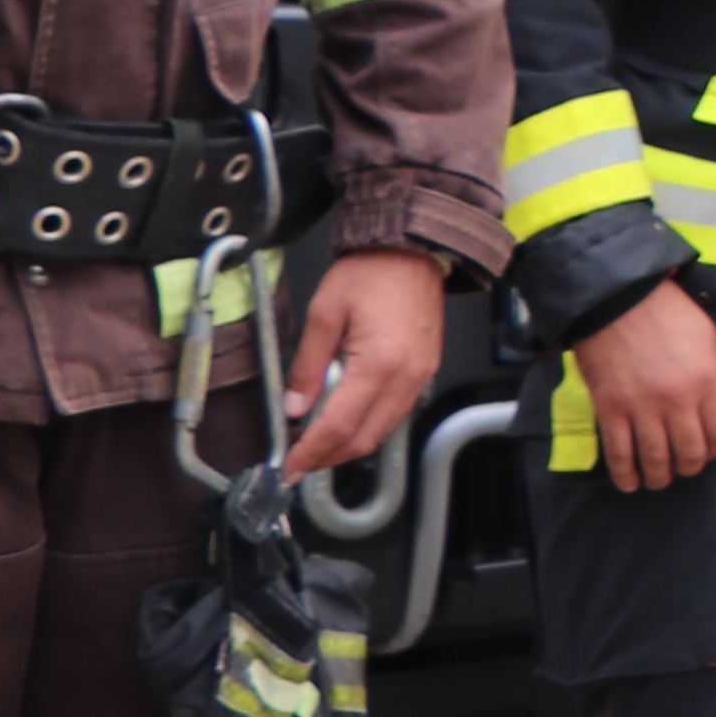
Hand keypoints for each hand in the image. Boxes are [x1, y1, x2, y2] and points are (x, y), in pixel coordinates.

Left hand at [278, 249, 446, 477]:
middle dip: (329, 457)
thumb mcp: (323, 313)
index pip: (339, 425)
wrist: (412, 250)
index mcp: (378, 363)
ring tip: (317, 443)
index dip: (311, 452)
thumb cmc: (371, 272)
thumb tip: (294, 406)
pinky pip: (396, 412)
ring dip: (349, 444)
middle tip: (299, 462)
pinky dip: (369, 426)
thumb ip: (307, 365)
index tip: (290, 467)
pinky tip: (346, 419)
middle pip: (365, 438)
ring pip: (383, 431)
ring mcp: (420, 376)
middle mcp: (406, 376)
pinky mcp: (426, 370)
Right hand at [575, 278, 715, 493]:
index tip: (709, 449)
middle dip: (689, 466)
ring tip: (659, 479)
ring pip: (655, 458)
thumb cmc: (668, 314)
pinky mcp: (610, 408)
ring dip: (660, 476)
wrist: (617, 300)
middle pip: (689, 451)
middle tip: (683, 467)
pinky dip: (625, 474)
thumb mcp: (709, 340)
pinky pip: (619, 452)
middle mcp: (677, 399)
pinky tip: (630, 483)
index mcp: (706, 381)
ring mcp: (642, 407)